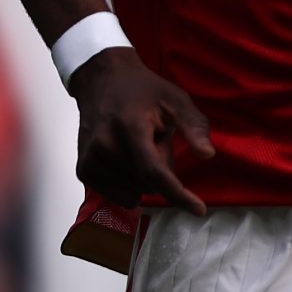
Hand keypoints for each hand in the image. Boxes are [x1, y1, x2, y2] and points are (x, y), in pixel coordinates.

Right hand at [73, 49, 215, 214]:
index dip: (178, 194)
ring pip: (135, 193)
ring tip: (136, 147)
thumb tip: (207, 154)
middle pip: (148, 185)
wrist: (101, 80)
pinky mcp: (83, 170)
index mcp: (130, 127)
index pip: (154, 172)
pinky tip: (124, 160)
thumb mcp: (175, 99)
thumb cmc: (142, 90)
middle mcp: (105, 146)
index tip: (199, 210)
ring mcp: (91, 159)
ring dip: (143, 177)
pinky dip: (129, 185)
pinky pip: (118, 195)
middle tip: (154, 140)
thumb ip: (193, 125)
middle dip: (160, 170)